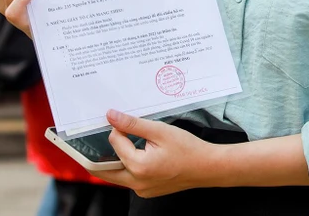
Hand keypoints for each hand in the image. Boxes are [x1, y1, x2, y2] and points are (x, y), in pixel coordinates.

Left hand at [91, 110, 216, 197]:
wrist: (207, 167)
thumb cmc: (188, 148)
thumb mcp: (160, 131)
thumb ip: (133, 124)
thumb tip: (111, 116)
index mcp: (138, 166)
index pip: (115, 143)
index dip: (118, 129)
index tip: (124, 121)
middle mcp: (136, 183)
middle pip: (105, 168)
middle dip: (100, 152)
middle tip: (100, 136)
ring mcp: (141, 190)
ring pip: (116, 175)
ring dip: (114, 159)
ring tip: (122, 142)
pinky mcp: (146, 191)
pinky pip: (128, 179)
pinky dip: (127, 166)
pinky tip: (137, 154)